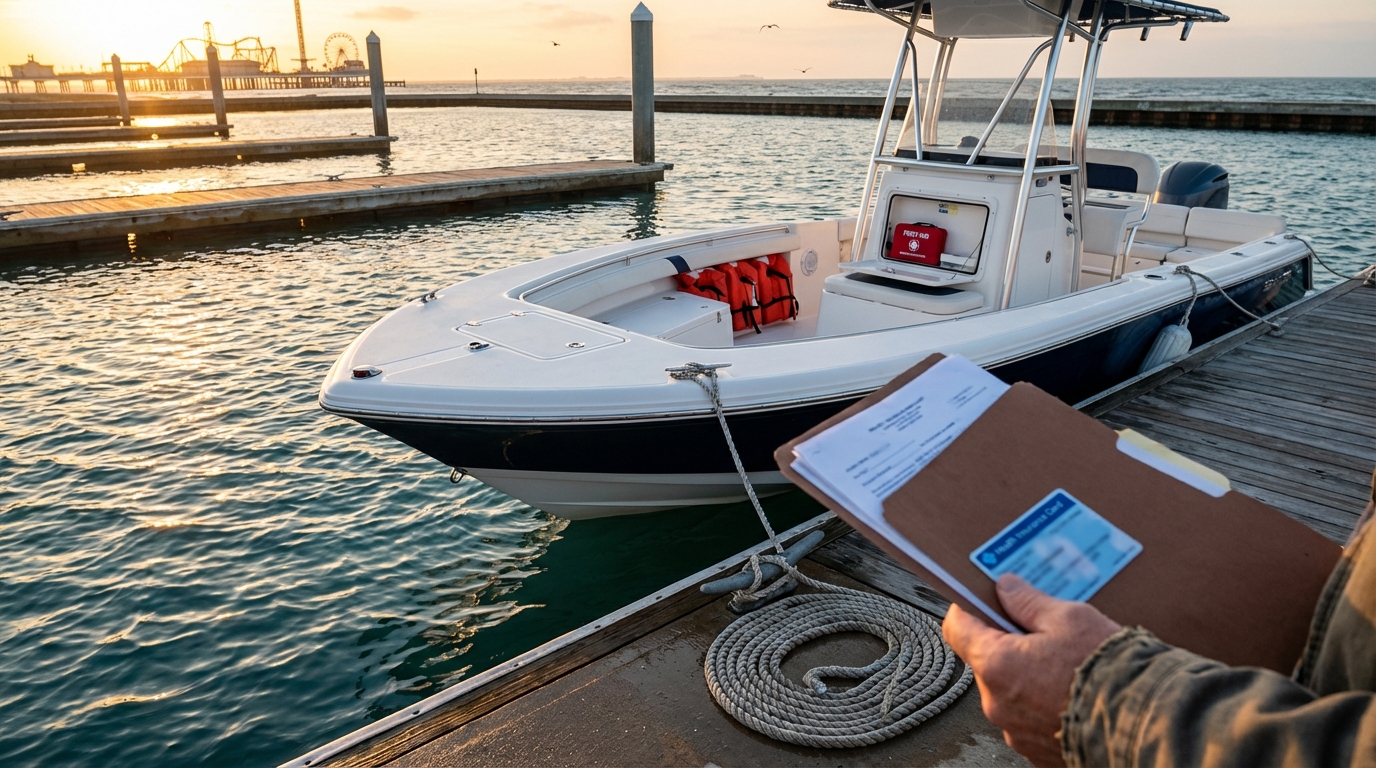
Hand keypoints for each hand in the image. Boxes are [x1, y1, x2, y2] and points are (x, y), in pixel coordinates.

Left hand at [942, 574, 1121, 766]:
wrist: (1146, 726)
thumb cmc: (1110, 672)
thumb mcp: (1070, 619)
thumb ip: (1029, 602)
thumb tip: (1006, 588)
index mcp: (996, 664)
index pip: (957, 629)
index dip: (968, 610)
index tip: (982, 601)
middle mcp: (997, 703)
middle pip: (987, 661)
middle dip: (1009, 645)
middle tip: (1043, 634)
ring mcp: (1015, 732)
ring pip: (1010, 693)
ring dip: (1028, 678)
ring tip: (1068, 667)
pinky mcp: (1037, 752)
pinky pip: (1030, 720)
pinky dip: (1045, 706)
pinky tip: (1074, 695)